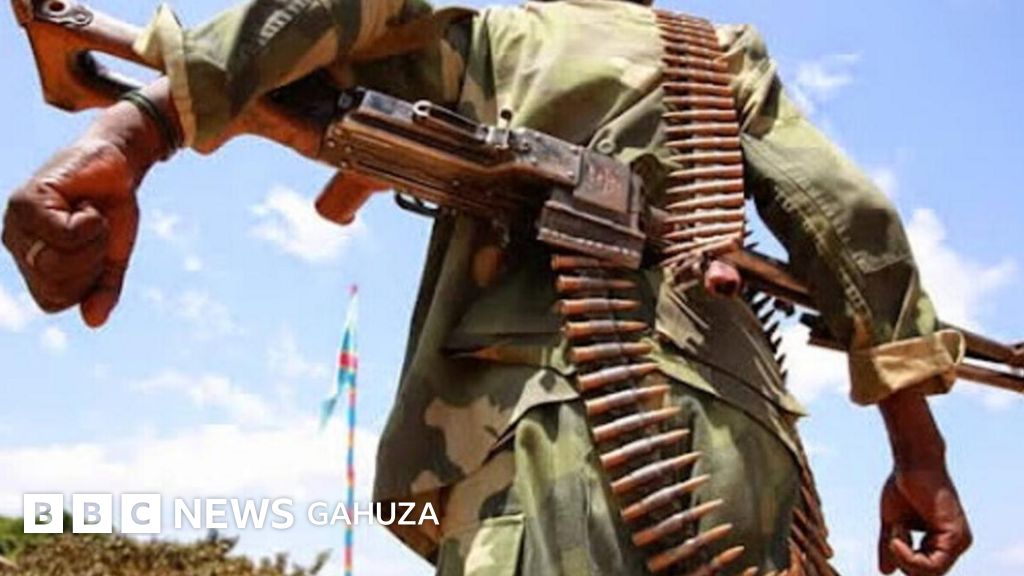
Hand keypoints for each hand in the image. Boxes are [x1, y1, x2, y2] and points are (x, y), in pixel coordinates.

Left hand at [3, 135, 143, 326]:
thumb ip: (102, 289)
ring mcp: (16, 223)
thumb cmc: (110, 209)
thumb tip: (92, 321)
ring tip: (92, 216)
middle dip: (91, 262)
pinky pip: (64, 235)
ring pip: (56, 262)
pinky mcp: (25, 202)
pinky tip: (87, 205)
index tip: (99, 251)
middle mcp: (17, 245)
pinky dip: (90, 224)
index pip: (54, 300)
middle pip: (55, 283)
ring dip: (92, 243)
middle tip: (99, 231)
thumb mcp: (113, 256)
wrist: (118, 165)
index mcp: (33, 264)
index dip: (87, 283)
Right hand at [878, 467, 971, 574]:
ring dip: (904, 559)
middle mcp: (956, 544)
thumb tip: (885, 572)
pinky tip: (897, 536)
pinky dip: (909, 557)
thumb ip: (891, 547)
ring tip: (894, 533)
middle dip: (902, 562)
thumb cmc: (904, 486)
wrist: (913, 461)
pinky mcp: (955, 536)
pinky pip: (933, 565)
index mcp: (944, 541)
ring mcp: (959, 541)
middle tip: (890, 537)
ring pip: (930, 573)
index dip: (902, 561)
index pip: (924, 569)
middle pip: (927, 574)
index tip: (889, 538)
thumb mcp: (894, 522)